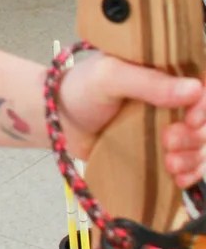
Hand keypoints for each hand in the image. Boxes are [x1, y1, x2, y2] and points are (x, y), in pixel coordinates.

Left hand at [59, 51, 205, 188]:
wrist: (58, 121)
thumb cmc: (80, 89)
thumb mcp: (109, 77)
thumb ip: (148, 82)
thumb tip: (194, 89)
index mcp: (163, 70)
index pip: (201, 84)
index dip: (204, 105)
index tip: (192, 119)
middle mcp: (171, 97)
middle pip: (204, 119)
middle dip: (195, 135)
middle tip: (169, 141)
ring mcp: (167, 125)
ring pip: (200, 143)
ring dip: (194, 156)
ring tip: (170, 163)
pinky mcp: (159, 149)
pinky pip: (189, 163)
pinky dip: (191, 172)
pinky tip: (178, 178)